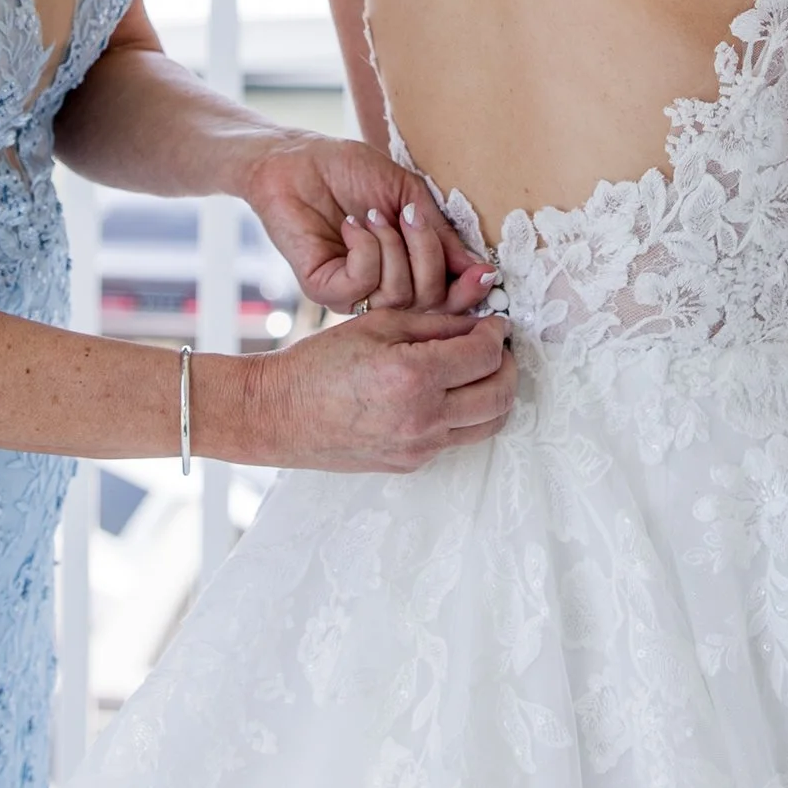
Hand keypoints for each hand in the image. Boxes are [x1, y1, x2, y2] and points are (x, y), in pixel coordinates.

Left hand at [238, 135, 491, 317]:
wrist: (298, 159)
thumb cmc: (349, 172)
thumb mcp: (409, 197)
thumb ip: (440, 234)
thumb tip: (481, 269)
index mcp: (406, 271)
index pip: (446, 302)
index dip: (468, 293)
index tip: (486, 274)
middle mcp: (382, 290)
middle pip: (429, 303)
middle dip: (429, 255)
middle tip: (411, 217)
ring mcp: (352, 294)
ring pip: (398, 296)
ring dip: (393, 246)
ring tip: (371, 215)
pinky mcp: (323, 288)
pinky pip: (363, 284)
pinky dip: (366, 249)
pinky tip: (351, 226)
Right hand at [245, 302, 514, 472]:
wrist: (280, 414)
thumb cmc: (320, 363)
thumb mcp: (378, 324)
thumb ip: (435, 323)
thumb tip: (479, 326)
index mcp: (413, 376)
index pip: (485, 356)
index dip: (497, 335)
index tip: (495, 324)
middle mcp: (423, 419)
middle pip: (500, 396)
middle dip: (507, 367)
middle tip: (496, 348)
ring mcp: (420, 447)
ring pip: (488, 425)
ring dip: (495, 395)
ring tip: (480, 372)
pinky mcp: (412, 463)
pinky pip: (457, 438)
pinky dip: (465, 415)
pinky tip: (447, 393)